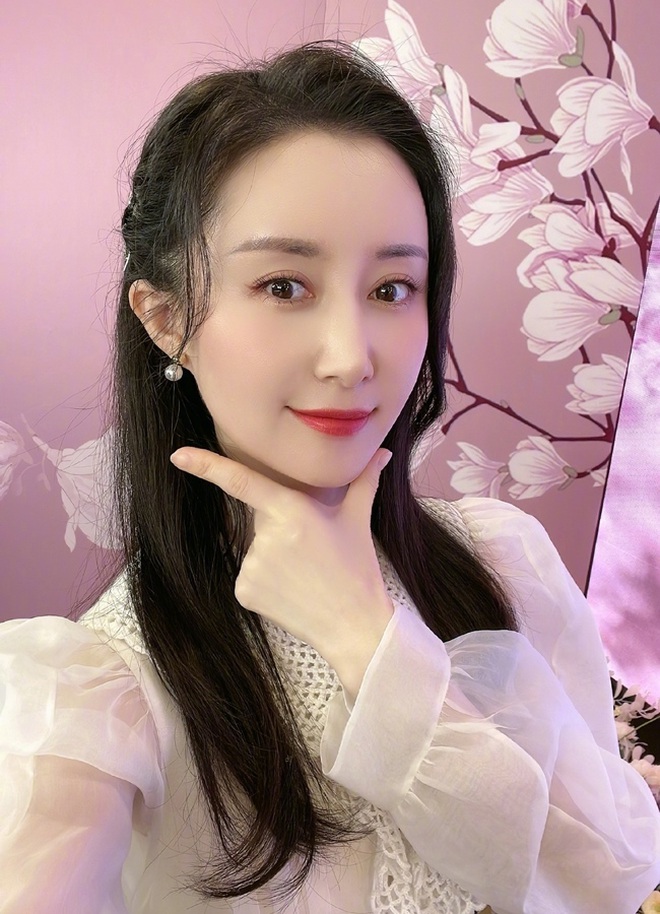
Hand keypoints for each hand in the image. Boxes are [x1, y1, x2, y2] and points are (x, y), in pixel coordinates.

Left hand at [170, 446, 394, 690]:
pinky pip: (248, 576)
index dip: (206, 465)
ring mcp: (251, 566)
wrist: (354, 624)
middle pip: (260, 519)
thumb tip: (382, 452)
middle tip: (313, 552)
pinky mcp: (244, 592)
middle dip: (281, 528)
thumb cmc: (357, 567)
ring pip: (254, 549)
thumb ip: (364, 480)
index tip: (178, 455)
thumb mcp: (358, 519)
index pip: (241, 481)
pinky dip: (266, 582)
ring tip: (306, 575)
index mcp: (291, 510)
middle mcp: (266, 536)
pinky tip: (291, 592)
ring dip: (274, 557)